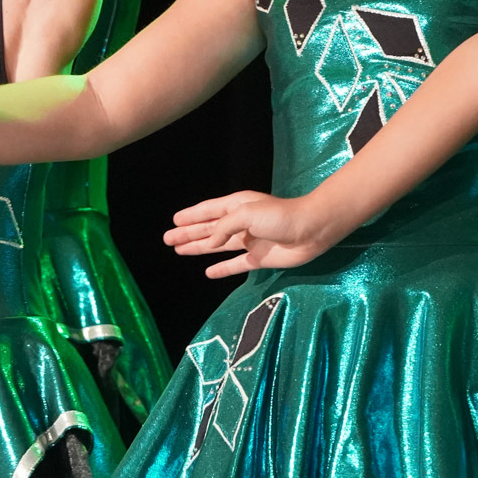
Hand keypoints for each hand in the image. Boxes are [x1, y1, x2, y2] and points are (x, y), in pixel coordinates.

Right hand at [163, 190, 344, 278]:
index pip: (208, 211)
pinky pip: (235, 264)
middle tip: (167, 239)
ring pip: (217, 246)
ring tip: (179, 251)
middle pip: (208, 229)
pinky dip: (221, 268)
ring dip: (198, 248)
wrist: (310, 231)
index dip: (191, 216)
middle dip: (188, 233)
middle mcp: (240, 222)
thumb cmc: (279, 217)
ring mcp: (249, 241)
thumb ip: (224, 226)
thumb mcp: (247, 214)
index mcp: (237, 206)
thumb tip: (211, 242)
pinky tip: (208, 272)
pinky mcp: (258, 258)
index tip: (174, 220)